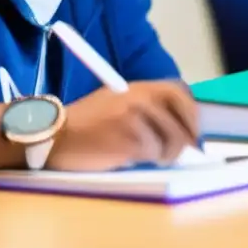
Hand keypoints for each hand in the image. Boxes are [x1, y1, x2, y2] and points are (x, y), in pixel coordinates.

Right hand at [46, 81, 198, 171]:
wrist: (56, 136)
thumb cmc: (85, 125)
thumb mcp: (116, 103)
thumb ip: (145, 108)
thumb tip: (178, 126)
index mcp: (138, 87)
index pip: (179, 92)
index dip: (190, 113)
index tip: (191, 130)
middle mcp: (140, 98)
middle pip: (183, 117)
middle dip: (186, 137)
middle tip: (177, 151)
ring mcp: (135, 118)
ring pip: (171, 140)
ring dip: (165, 154)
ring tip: (148, 157)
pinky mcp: (129, 139)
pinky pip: (153, 153)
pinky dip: (146, 159)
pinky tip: (129, 158)